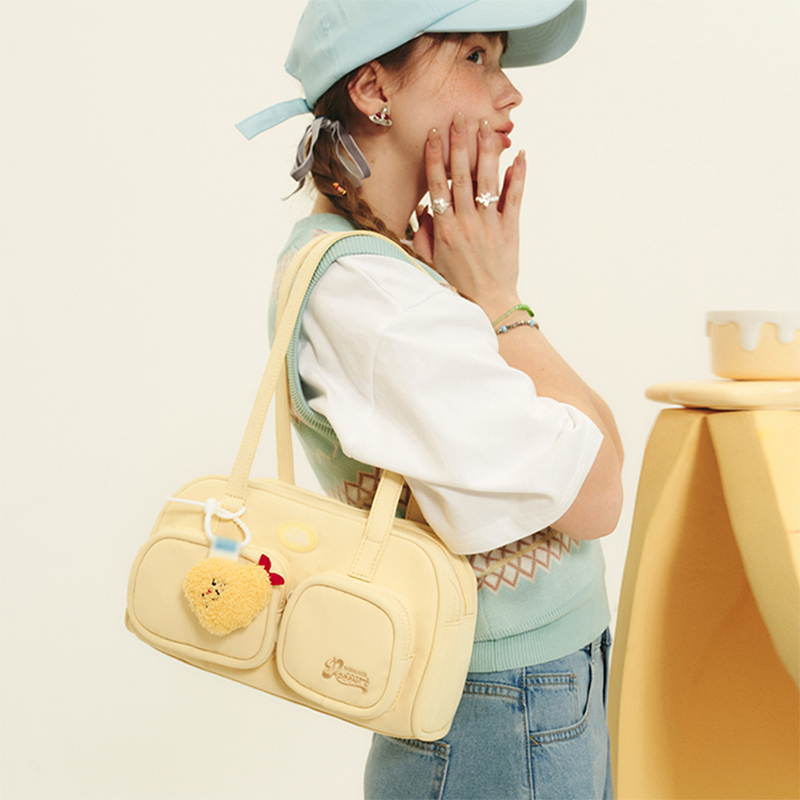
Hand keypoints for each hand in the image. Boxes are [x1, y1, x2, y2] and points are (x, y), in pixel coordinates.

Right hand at [412, 111, 526, 321]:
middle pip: (461, 175)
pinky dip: (518, 175)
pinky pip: (515, 197)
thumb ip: (424, 232)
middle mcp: (466, 222)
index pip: (437, 185)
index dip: (434, 157)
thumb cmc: (456, 282)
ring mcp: (489, 224)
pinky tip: (520, 155)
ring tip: (486, 127)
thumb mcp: (431, 259)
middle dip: (460, 144)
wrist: (487, 302)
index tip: (433, 134)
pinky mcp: (510, 229)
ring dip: (486, 152)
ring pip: (487, 181)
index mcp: (443, 228)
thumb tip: (423, 207)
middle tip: (460, 117)